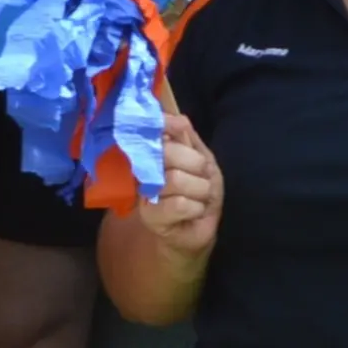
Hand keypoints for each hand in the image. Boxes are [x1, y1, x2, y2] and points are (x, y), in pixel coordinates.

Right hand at [139, 112, 219, 254]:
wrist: (198, 229)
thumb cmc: (199, 193)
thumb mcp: (201, 161)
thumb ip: (189, 139)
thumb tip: (179, 119)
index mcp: (155, 153)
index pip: (155, 131)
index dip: (166, 125)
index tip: (179, 126)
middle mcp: (145, 170)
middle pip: (167, 153)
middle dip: (195, 163)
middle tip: (202, 175)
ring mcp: (145, 193)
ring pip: (175, 179)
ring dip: (199, 189)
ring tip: (200, 197)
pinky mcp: (151, 217)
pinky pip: (179, 204)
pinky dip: (196, 207)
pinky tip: (194, 211)